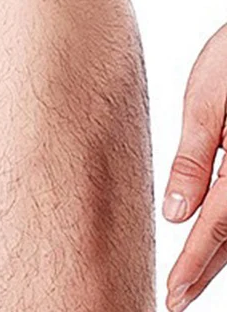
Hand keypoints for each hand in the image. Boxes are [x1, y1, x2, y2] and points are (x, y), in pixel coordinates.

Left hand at [164, 24, 226, 310]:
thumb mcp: (207, 101)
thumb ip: (195, 158)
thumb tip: (176, 214)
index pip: (217, 228)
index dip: (194, 266)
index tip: (172, 294)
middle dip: (206, 270)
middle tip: (177, 299)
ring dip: (220, 253)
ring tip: (190, 279)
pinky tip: (214, 239)